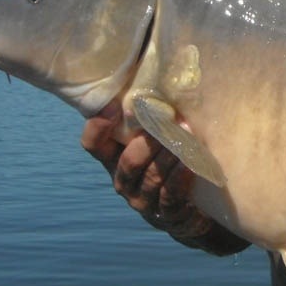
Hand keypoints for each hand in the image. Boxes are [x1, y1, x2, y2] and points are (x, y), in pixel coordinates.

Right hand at [80, 105, 247, 255]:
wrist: (192, 210)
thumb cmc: (171, 164)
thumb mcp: (156, 141)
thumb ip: (150, 117)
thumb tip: (152, 71)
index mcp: (115, 160)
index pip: (93, 145)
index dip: (97, 127)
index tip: (113, 107)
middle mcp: (124, 182)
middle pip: (127, 162)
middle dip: (146, 142)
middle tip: (166, 123)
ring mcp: (144, 201)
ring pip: (151, 178)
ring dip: (169, 156)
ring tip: (185, 137)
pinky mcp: (166, 214)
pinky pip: (171, 195)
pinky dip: (180, 177)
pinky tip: (190, 164)